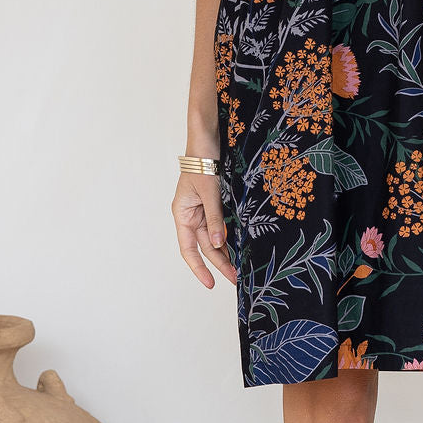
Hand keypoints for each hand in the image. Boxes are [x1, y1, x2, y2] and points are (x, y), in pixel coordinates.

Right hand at [171, 170, 236, 287]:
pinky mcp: (215, 203)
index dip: (199, 268)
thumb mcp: (209, 192)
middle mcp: (192, 215)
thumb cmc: (202, 162)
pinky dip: (229, 236)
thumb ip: (214, 217)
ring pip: (215, 237)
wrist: (208, 139)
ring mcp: (204, 210)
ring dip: (226, 252)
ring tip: (239, 268)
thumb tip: (219, 243)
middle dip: (220, 263)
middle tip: (235, 278)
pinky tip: (239, 247)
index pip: (189, 249)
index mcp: (183, 214)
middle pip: (206, 246)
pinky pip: (222, 224)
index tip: (210, 283)